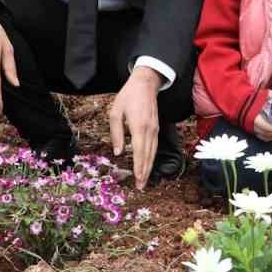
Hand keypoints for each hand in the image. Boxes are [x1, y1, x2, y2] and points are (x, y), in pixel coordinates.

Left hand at [109, 68, 161, 188]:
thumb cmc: (127, 97)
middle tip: (140, 187)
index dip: (139, 166)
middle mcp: (149, 130)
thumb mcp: (115, 113)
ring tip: (144, 180)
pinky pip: (154, 146)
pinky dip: (151, 158)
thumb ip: (116, 133)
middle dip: (145, 172)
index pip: (139, 151)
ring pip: (153, 152)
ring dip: (149, 167)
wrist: (145, 84)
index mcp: (138, 126)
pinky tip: (148, 165)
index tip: (137, 179)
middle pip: (148, 155)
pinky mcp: (156, 128)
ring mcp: (155, 129)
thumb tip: (119, 153)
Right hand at [252, 99, 271, 142]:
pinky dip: (269, 137)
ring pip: (265, 137)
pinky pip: (261, 137)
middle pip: (267, 134)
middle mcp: (253, 125)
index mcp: (255, 118)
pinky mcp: (251, 129)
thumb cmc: (250, 98)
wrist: (239, 101)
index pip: (267, 127)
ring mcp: (252, 128)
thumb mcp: (262, 95)